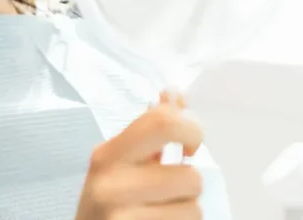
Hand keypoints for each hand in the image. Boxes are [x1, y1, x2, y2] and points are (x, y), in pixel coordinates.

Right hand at [75, 94, 203, 218]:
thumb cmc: (107, 202)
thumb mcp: (118, 163)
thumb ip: (149, 131)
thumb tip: (174, 94)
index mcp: (107, 154)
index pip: (162, 123)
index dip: (191, 130)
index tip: (189, 146)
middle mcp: (111, 184)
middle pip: (189, 175)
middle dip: (189, 183)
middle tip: (172, 188)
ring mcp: (122, 216)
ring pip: (194, 208)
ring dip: (185, 210)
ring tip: (160, 210)